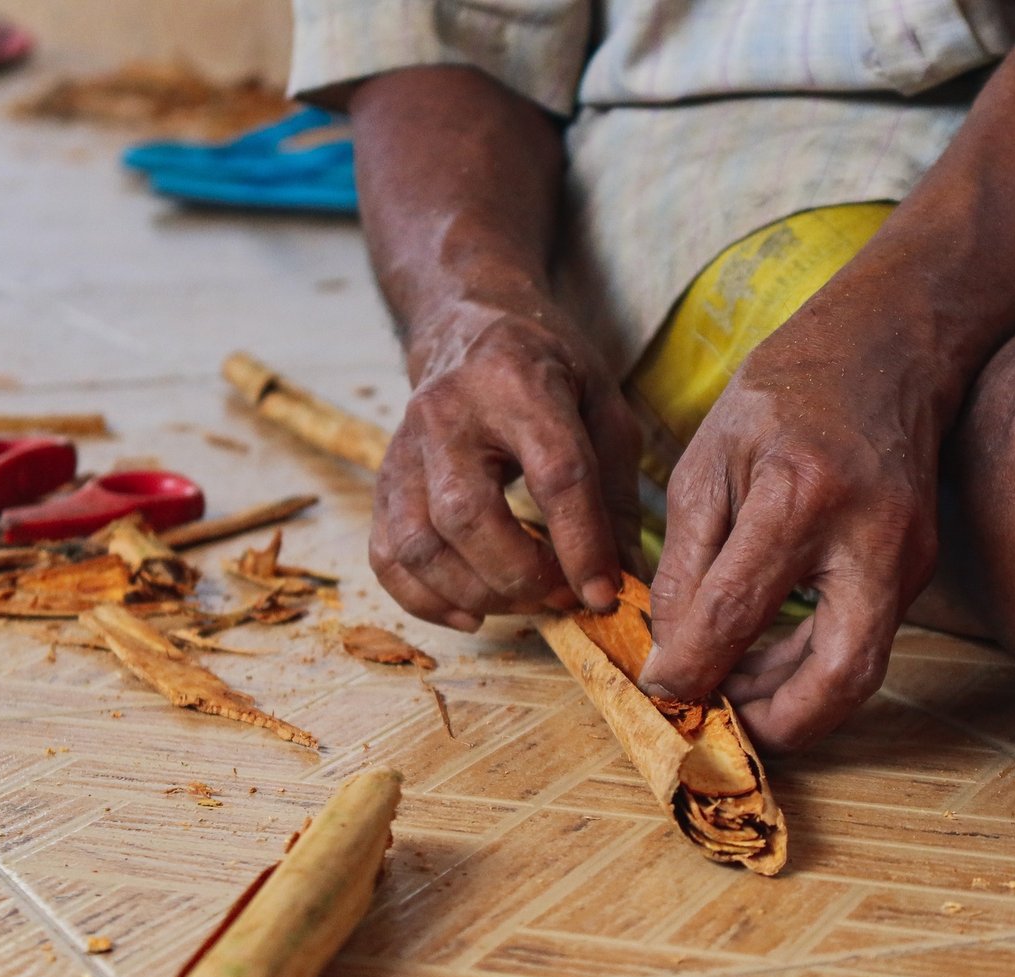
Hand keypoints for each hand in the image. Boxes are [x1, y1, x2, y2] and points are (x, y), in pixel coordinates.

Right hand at [370, 294, 642, 630]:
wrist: (467, 325)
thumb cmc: (547, 369)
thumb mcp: (602, 407)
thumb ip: (616, 493)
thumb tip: (630, 581)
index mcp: (517, 383)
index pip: (554, 474)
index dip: (581, 544)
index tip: (605, 594)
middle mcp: (448, 413)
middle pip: (467, 516)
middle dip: (520, 575)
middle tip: (561, 596)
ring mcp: (405, 448)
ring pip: (418, 544)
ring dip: (474, 593)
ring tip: (523, 602)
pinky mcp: (384, 480)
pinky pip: (387, 556)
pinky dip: (424, 600)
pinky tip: (472, 613)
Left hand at [638, 316, 941, 750]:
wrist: (884, 351)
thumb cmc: (781, 398)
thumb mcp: (706, 463)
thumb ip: (685, 565)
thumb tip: (672, 655)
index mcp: (800, 494)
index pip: (739, 613)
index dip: (692, 668)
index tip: (659, 690)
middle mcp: (869, 535)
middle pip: (839, 675)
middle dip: (777, 724)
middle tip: (720, 723)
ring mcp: (907, 557)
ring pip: (860, 672)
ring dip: (793, 700)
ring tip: (731, 692)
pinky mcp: (917, 570)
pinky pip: (864, 641)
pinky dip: (812, 666)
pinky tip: (765, 660)